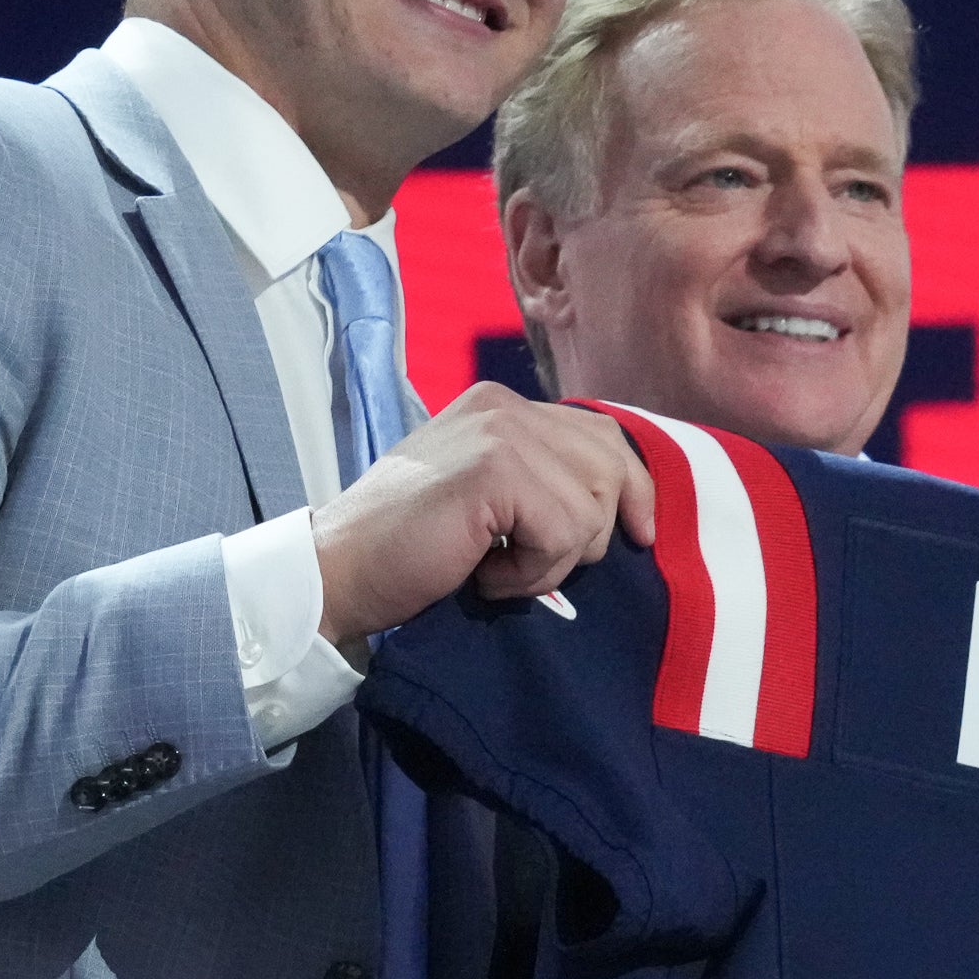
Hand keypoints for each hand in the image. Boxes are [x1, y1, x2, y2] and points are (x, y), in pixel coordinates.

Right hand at [312, 384, 655, 645]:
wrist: (337, 572)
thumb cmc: (407, 549)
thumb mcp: (484, 497)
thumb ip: (538, 478)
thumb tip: (622, 501)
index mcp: (502, 404)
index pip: (603, 433)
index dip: (632, 488)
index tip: (641, 534)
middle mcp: (504, 405)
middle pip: (611, 466)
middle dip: (593, 532)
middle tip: (535, 564)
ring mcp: (500, 432)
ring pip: (592, 509)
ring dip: (552, 561)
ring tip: (495, 567)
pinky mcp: (496, 470)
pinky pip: (564, 534)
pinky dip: (531, 573)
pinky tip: (483, 573)